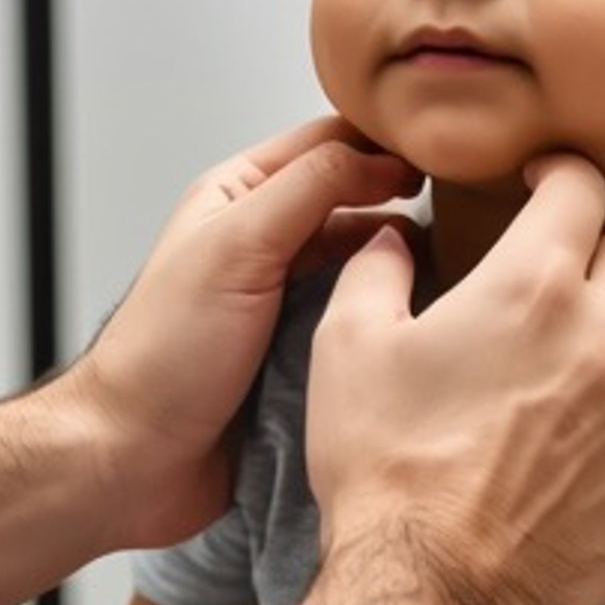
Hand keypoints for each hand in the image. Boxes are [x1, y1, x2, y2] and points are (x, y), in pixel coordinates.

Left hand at [65, 117, 418, 550]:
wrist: (137, 458)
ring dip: (400, 267)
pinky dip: (386, 320)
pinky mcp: (301, 357)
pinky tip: (420, 324)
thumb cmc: (165, 355)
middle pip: (352, 204)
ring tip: (456, 272)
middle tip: (467, 218)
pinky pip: (356, 326)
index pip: (325, 146)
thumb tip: (376, 156)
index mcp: (239, 199)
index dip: (382, 146)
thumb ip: (307, 190)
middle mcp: (264, 246)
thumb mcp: (238, 248)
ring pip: (360, 267)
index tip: (442, 161)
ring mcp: (285, 303)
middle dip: (403, 206)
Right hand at [299, 156, 604, 604]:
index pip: (581, 186)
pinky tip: (570, 464)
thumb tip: (390, 241)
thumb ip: (377, 272)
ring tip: (559, 394)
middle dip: (590, 265)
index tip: (543, 185)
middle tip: (543, 299)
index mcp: (537, 288)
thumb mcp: (348, 347)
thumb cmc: (385, 471)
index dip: (558, 175)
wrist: (428, 594)